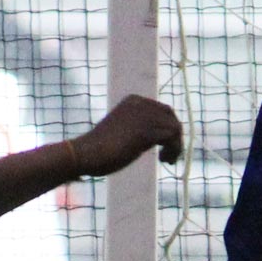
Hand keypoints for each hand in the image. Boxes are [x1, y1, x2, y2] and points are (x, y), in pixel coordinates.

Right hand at [69, 94, 183, 174]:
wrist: (85, 153)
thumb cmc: (100, 148)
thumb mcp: (124, 130)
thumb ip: (140, 127)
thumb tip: (162, 136)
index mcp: (134, 100)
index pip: (163, 110)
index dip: (169, 128)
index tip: (165, 147)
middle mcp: (141, 104)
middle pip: (171, 117)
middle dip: (175, 137)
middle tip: (169, 155)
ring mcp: (143, 117)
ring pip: (175, 128)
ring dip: (176, 146)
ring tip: (166, 160)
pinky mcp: (145, 132)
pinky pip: (172, 138)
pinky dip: (173, 150)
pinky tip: (163, 160)